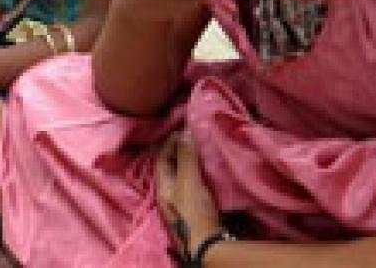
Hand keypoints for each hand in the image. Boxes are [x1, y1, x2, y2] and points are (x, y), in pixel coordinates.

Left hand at [156, 131, 223, 256]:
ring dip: (194, 162)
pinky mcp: (198, 208)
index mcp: (162, 186)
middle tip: (197, 137)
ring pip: (186, 175)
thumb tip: (184, 132)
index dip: (171, 142)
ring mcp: (184, 202)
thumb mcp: (188, 182)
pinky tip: (213, 170)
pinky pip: (198, 185)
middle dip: (183, 151)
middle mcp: (170, 193)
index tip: (184, 130)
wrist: (209, 246)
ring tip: (206, 149)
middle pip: (173, 166)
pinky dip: (204, 174)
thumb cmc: (194, 213)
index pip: (161, 157)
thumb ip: (186, 158)